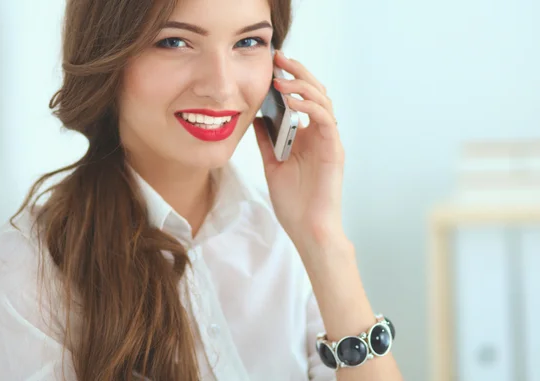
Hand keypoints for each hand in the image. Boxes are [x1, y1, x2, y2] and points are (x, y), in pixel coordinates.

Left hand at [253, 51, 345, 250]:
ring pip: (323, 101)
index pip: (303, 99)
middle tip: (280, 59)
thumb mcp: (273, 164)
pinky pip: (325, 120)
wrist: (307, 228)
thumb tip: (256, 117)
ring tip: (281, 80)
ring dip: (302, 86)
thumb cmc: (294, 202)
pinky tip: (292, 102)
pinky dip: (310, 107)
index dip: (291, 80)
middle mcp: (320, 134)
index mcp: (307, 136)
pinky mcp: (334, 150)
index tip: (273, 66)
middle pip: (315, 93)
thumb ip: (267, 140)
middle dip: (298, 73)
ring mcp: (328, 141)